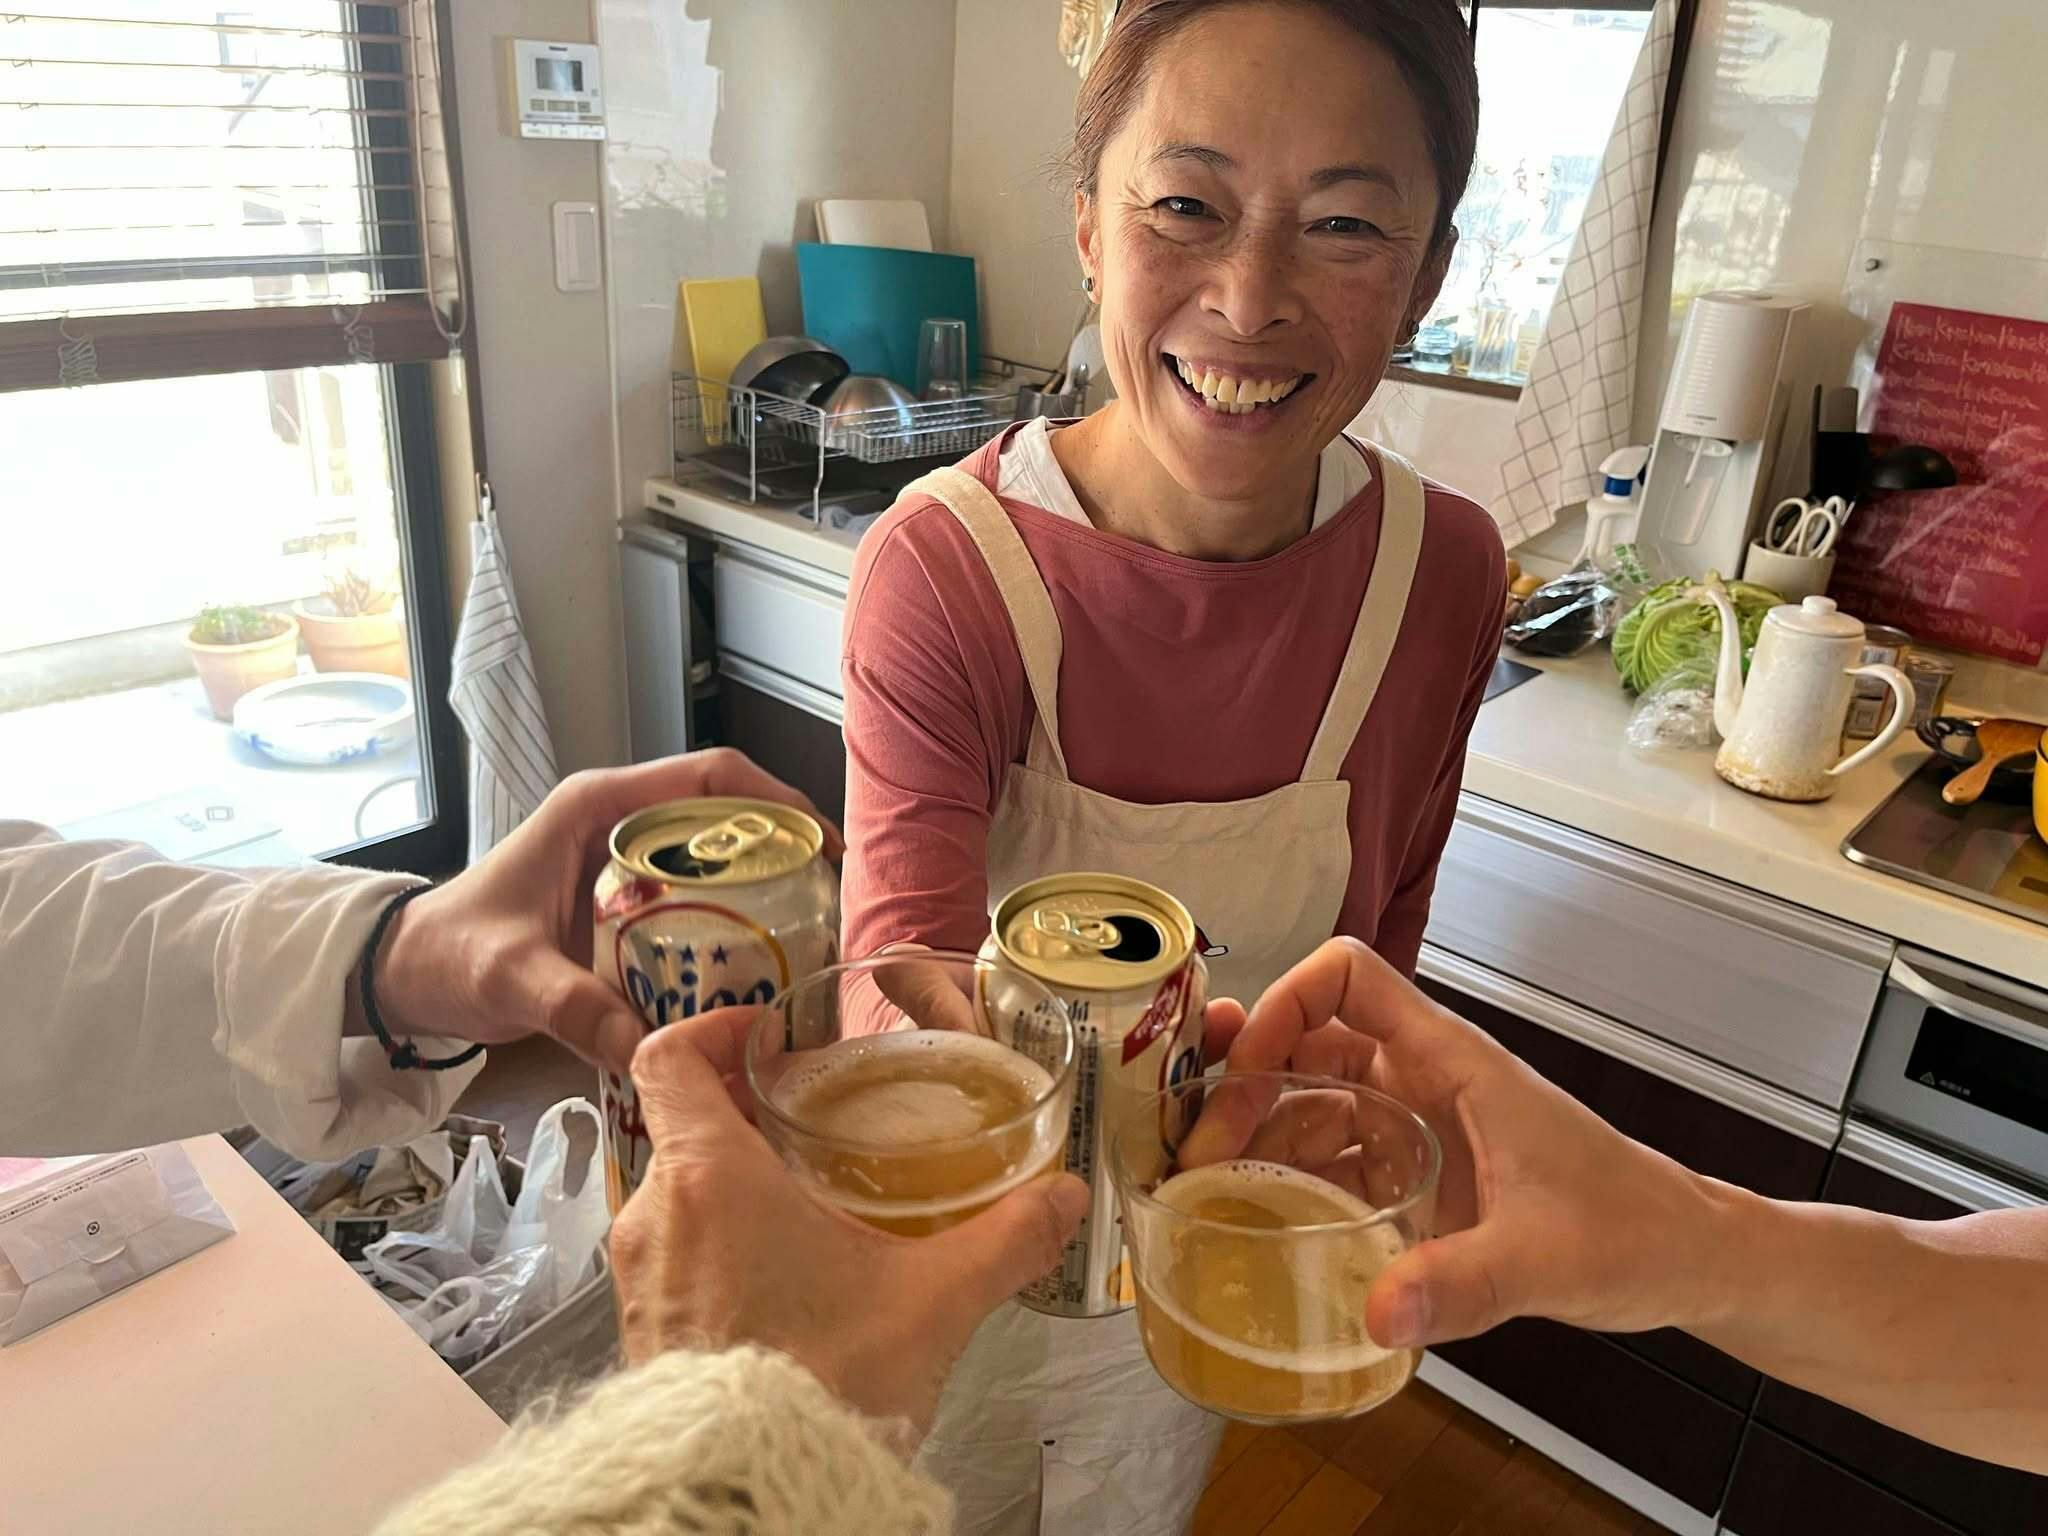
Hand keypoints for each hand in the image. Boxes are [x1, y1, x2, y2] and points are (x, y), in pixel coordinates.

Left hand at [365, 750, 840, 1074]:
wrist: (404, 978)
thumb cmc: (450, 955)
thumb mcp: (510, 977)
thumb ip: (575, 1008)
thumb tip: (651, 1054)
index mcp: (599, 808)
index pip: (711, 779)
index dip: (777, 804)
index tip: (823, 849)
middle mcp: (622, 825)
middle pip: (730, 821)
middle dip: (786, 858)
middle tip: (829, 911)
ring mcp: (627, 866)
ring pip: (719, 866)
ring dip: (766, 897)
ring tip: (810, 945)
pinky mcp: (628, 907)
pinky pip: (698, 907)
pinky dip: (732, 933)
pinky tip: (758, 976)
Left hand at [608, 1007, 1088, 1432]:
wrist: (749, 1496)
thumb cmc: (827, 1379)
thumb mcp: (933, 1300)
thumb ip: (1004, 1238)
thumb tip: (1065, 1196)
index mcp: (709, 1173)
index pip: (670, 1057)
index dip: (713, 1028)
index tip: (768, 1035)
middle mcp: (655, 1213)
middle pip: (683, 1125)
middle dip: (748, 1116)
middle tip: (816, 1123)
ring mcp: (637, 1278)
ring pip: (677, 1195)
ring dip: (733, 1185)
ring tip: (811, 1206)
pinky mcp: (640, 1333)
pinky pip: (671, 1258)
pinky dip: (718, 1246)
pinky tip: (786, 1281)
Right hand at [1199, 938, 1729, 1350]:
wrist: (1687, 1261)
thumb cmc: (1634, 1230)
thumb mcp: (1546, 1259)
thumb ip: (1463, 1284)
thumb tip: (1377, 1311)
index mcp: (1452, 1062)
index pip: (1347, 979)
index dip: (1284, 1003)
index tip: (1246, 1072)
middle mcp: (1424, 1083)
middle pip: (1308, 1044)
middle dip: (1244, 1081)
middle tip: (1201, 1151)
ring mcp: (1419, 1129)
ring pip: (1313, 1104)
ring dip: (1257, 1134)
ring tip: (1207, 1187)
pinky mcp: (1421, 1179)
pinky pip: (1336, 1162)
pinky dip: (1290, 1180)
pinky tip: (1258, 1222)